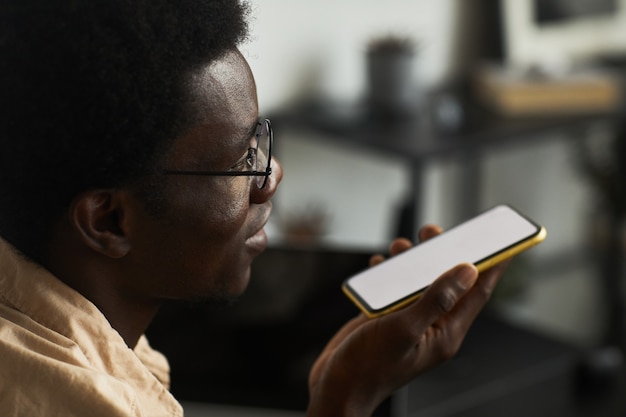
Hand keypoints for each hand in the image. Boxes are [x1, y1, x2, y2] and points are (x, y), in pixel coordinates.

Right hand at [306, 225, 509, 416]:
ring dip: (411, 261)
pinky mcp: (387, 318)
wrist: (336, 387)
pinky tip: (380, 265)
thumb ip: (437, 299)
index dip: (492, 265)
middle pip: (447, 281)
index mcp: (445, 332)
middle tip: (433, 232)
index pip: (477, 293)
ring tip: (401, 246)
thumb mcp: (405, 329)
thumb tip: (468, 271)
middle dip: (443, 253)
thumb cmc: (369, 366)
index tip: (504, 241)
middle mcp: (431, 325)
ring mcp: (409, 321)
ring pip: (418, 281)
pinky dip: (388, 273)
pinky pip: (394, 288)